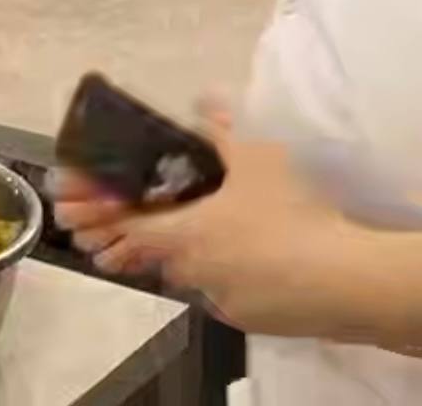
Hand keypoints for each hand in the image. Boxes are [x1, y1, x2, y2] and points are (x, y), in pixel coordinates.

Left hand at [50, 111, 358, 337]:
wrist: (346, 281)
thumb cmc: (292, 213)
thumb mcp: (257, 159)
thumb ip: (223, 131)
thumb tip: (204, 100)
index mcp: (185, 232)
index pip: (129, 227)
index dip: (100, 218)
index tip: (74, 216)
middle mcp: (193, 271)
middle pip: (157, 254)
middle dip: (142, 240)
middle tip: (131, 231)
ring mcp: (222, 301)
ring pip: (193, 276)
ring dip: (188, 260)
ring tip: (203, 242)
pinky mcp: (251, 321)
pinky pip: (226, 294)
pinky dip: (227, 279)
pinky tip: (251, 266)